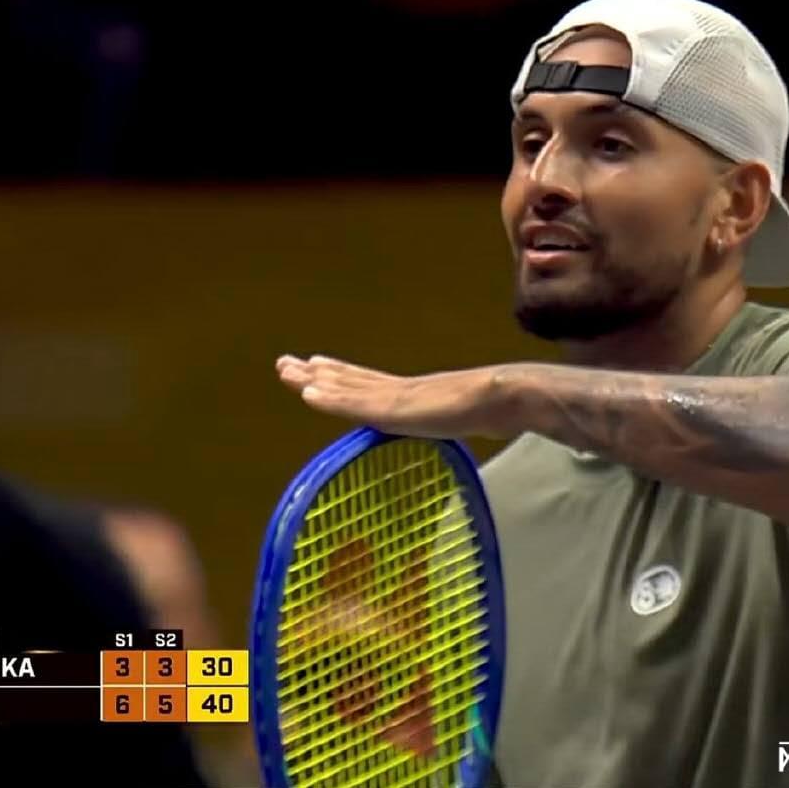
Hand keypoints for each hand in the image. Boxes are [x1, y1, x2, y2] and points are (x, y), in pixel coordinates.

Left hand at [274, 354, 514, 438]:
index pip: (367, 381)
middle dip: (315, 373)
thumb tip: (471, 423)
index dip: (340, 374)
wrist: (504, 398)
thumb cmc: (494, 408)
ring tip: (286, 369)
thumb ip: (458, 417)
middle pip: (348, 378)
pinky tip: (308, 395)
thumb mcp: (465, 417)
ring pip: (345, 387)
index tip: (315, 366)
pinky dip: (331, 400)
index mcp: (412, 392)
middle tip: (284, 363)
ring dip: (313, 380)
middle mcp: (397, 389)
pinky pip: (355, 406)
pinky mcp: (396, 409)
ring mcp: (395, 396)